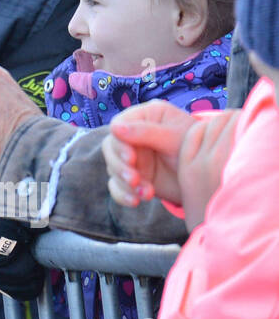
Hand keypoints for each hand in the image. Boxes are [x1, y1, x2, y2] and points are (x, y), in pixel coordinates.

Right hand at [106, 103, 239, 226]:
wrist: (209, 177)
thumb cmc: (197, 148)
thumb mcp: (175, 138)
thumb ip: (146, 132)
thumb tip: (115, 128)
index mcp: (144, 117)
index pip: (119, 125)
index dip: (120, 142)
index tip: (131, 158)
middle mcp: (133, 135)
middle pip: (111, 148)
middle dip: (120, 166)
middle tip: (135, 179)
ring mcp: (132, 157)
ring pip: (113, 168)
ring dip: (125, 183)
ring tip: (146, 193)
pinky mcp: (133, 177)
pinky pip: (117, 186)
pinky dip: (123, 195)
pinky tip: (136, 201)